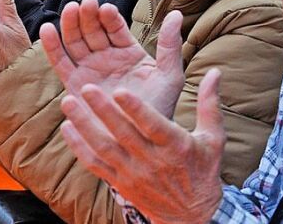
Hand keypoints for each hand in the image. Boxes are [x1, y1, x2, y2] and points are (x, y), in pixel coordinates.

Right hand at [41, 0, 184, 118]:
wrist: (139, 143)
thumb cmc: (159, 110)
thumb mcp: (169, 76)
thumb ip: (170, 46)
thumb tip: (175, 14)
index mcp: (129, 52)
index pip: (116, 28)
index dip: (110, 17)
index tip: (106, 9)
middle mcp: (107, 57)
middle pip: (93, 30)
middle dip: (88, 15)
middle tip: (86, 4)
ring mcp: (90, 70)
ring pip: (76, 41)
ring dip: (71, 24)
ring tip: (69, 10)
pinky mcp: (74, 84)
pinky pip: (61, 62)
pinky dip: (52, 46)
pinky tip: (47, 29)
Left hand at [59, 68, 225, 223]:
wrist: (192, 215)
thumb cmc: (203, 170)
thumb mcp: (213, 138)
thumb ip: (209, 104)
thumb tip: (215, 72)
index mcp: (175, 146)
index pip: (153, 125)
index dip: (136, 109)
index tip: (120, 90)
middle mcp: (152, 160)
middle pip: (123, 134)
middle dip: (103, 111)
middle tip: (86, 88)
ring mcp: (133, 173)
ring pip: (104, 148)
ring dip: (84, 125)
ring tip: (68, 102)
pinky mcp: (120, 183)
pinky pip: (95, 165)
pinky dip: (79, 147)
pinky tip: (67, 128)